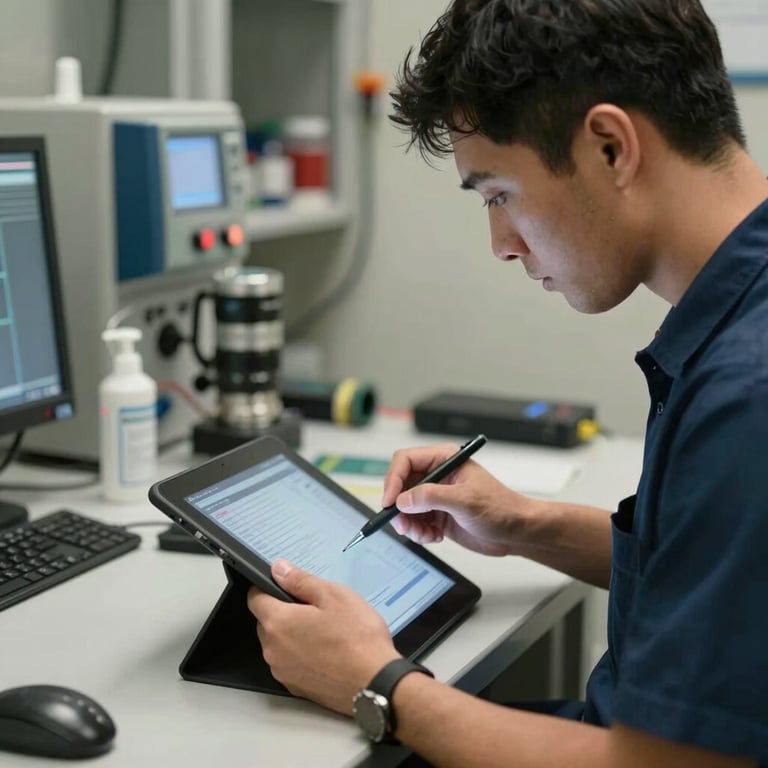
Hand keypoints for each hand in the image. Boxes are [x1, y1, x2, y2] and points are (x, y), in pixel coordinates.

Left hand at [247, 560, 400, 714]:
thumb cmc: (358, 639)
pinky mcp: (296, 687)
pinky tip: (326, 651)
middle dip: (284, 611)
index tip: (283, 585)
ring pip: (278, 643)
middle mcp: (273, 650)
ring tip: (326, 631)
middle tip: (316, 608)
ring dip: (293, 634)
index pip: (254, 598)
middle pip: (266, 622)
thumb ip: (300, 581)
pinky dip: (301, 655)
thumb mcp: (333, 596)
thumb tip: (279, 569)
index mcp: (279, 623)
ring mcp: (283, 672)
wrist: (375, 683)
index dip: (266, 587)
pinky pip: (289, 663)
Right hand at [382, 442, 529, 555]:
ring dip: (409, 524)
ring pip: (405, 508)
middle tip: (403, 523)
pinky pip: (414, 523)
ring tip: (423, 533)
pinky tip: (434, 536)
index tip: (390, 500)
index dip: (393, 479)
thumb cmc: (501, 508)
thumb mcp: (465, 500)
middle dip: (399, 507)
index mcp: (444, 460)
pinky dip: (418, 533)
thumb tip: (403, 500)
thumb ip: (431, 497)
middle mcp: (437, 476)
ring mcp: (436, 497)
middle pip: (401, 486)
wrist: (516, 532)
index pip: (406, 461)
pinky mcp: (437, 515)